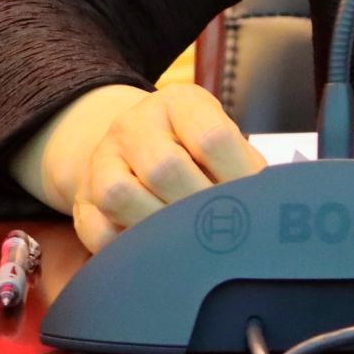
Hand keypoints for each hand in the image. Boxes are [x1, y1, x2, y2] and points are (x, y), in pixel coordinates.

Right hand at [67, 83, 266, 253]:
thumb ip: (241, 161)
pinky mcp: (81, 198)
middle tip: (224, 231)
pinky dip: (125, 246)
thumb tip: (272, 201)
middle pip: (165, 167)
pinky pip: (95, 228)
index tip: (254, 204)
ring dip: (160, 226)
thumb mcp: (217, 133)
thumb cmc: (189, 144)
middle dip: (199, 207)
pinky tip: (152, 250)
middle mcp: (134, 124)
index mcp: (179, 102)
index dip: (237, 177)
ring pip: (120, 195)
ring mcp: (101, 159)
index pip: (211, 137)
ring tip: (189, 243)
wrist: (129, 141)